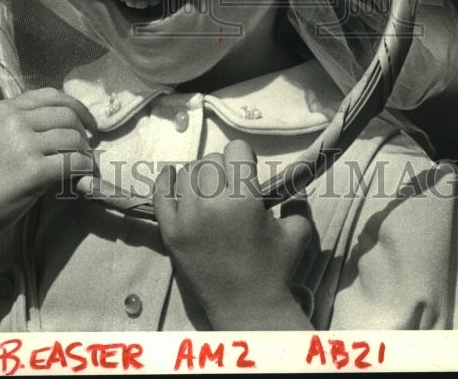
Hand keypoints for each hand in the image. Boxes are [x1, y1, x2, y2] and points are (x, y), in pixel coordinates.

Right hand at [0, 88, 95, 249]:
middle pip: (67, 116)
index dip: (76, 107)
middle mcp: (13, 120)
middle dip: (83, 133)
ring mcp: (23, 144)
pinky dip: (83, 169)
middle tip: (85, 150)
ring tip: (82, 165)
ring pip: (73, 138)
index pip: (51, 95)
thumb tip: (64, 126)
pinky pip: (73, 162)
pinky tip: (80, 177)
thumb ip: (22, 125)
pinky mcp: (33, 170)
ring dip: (84, 153)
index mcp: (4, 109)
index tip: (88, 122)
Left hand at [153, 139, 311, 328]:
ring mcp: (187, 217)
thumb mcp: (297, 230)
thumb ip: (295, 199)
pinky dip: (165, 182)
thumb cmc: (275, 268)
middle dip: (223, 168)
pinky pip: (161, 194)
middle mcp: (212, 203)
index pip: (235, 149)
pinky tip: (172, 178)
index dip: (244, 158)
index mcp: (244, 198)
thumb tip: (293, 180)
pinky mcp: (170, 232)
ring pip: (187, 173)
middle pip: (210, 160)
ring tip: (209, 192)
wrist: (248, 307)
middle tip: (230, 187)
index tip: (247, 171)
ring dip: (200, 177)